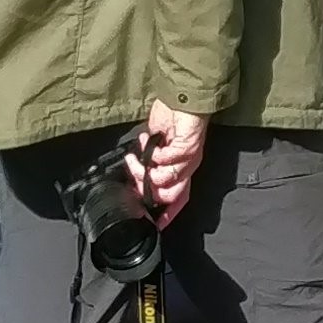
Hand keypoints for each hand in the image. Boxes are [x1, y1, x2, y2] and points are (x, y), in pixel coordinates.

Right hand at [131, 103, 206, 224]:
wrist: (183, 97)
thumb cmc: (171, 117)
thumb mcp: (155, 145)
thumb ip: (149, 162)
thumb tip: (135, 177)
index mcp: (183, 168)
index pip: (178, 198)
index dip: (168, 214)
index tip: (155, 225)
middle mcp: (189, 167)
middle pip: (169, 195)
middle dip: (144, 188)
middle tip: (132, 172)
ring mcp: (190, 158)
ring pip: (164, 181)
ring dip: (142, 171)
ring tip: (134, 157)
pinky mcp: (188, 147)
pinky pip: (165, 162)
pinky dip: (151, 154)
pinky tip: (147, 141)